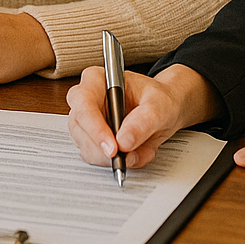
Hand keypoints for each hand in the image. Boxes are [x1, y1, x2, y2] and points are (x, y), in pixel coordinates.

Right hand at [66, 64, 222, 169]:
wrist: (165, 109)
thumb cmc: (159, 99)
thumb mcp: (158, 105)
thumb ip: (143, 122)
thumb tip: (124, 141)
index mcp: (97, 80)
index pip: (84, 103)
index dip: (94, 127)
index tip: (113, 147)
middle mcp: (87, 100)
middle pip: (79, 127)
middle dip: (101, 148)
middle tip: (124, 157)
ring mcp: (87, 122)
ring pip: (86, 146)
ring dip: (110, 157)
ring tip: (136, 151)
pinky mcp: (92, 140)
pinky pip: (96, 157)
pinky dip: (115, 162)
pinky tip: (132, 153)